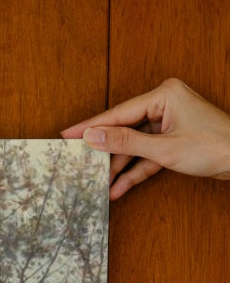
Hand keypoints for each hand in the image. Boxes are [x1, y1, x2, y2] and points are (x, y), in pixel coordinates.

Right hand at [61, 77, 229, 199]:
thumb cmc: (214, 147)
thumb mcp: (164, 148)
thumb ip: (125, 142)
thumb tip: (93, 136)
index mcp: (163, 95)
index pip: (118, 113)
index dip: (91, 127)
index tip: (67, 135)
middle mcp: (164, 105)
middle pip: (124, 129)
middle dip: (105, 151)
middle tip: (79, 162)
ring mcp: (169, 123)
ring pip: (134, 145)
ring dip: (119, 167)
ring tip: (98, 183)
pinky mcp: (173, 140)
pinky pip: (147, 155)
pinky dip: (135, 170)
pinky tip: (119, 187)